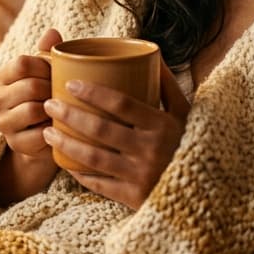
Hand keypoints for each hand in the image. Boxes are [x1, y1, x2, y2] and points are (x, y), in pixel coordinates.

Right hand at [0, 29, 62, 205]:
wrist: (45, 136)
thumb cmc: (47, 96)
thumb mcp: (47, 72)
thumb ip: (47, 52)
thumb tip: (52, 32)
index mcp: (2, 77)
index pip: (22, 63)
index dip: (45, 66)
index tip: (56, 73)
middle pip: (30, 86)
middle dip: (52, 89)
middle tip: (63, 94)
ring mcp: (4, 124)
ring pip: (32, 110)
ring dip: (53, 110)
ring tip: (61, 109)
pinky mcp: (15, 144)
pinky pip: (39, 134)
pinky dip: (53, 130)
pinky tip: (59, 127)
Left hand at [42, 59, 190, 209]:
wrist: (205, 194)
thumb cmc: (191, 145)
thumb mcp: (186, 115)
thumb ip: (168, 86)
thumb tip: (153, 56)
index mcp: (162, 125)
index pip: (121, 103)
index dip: (93, 92)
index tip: (69, 83)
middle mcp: (150, 150)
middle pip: (100, 129)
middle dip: (69, 115)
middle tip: (50, 104)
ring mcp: (140, 176)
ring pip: (93, 157)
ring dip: (66, 144)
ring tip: (48, 132)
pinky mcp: (134, 198)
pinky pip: (99, 184)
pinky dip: (80, 173)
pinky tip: (65, 163)